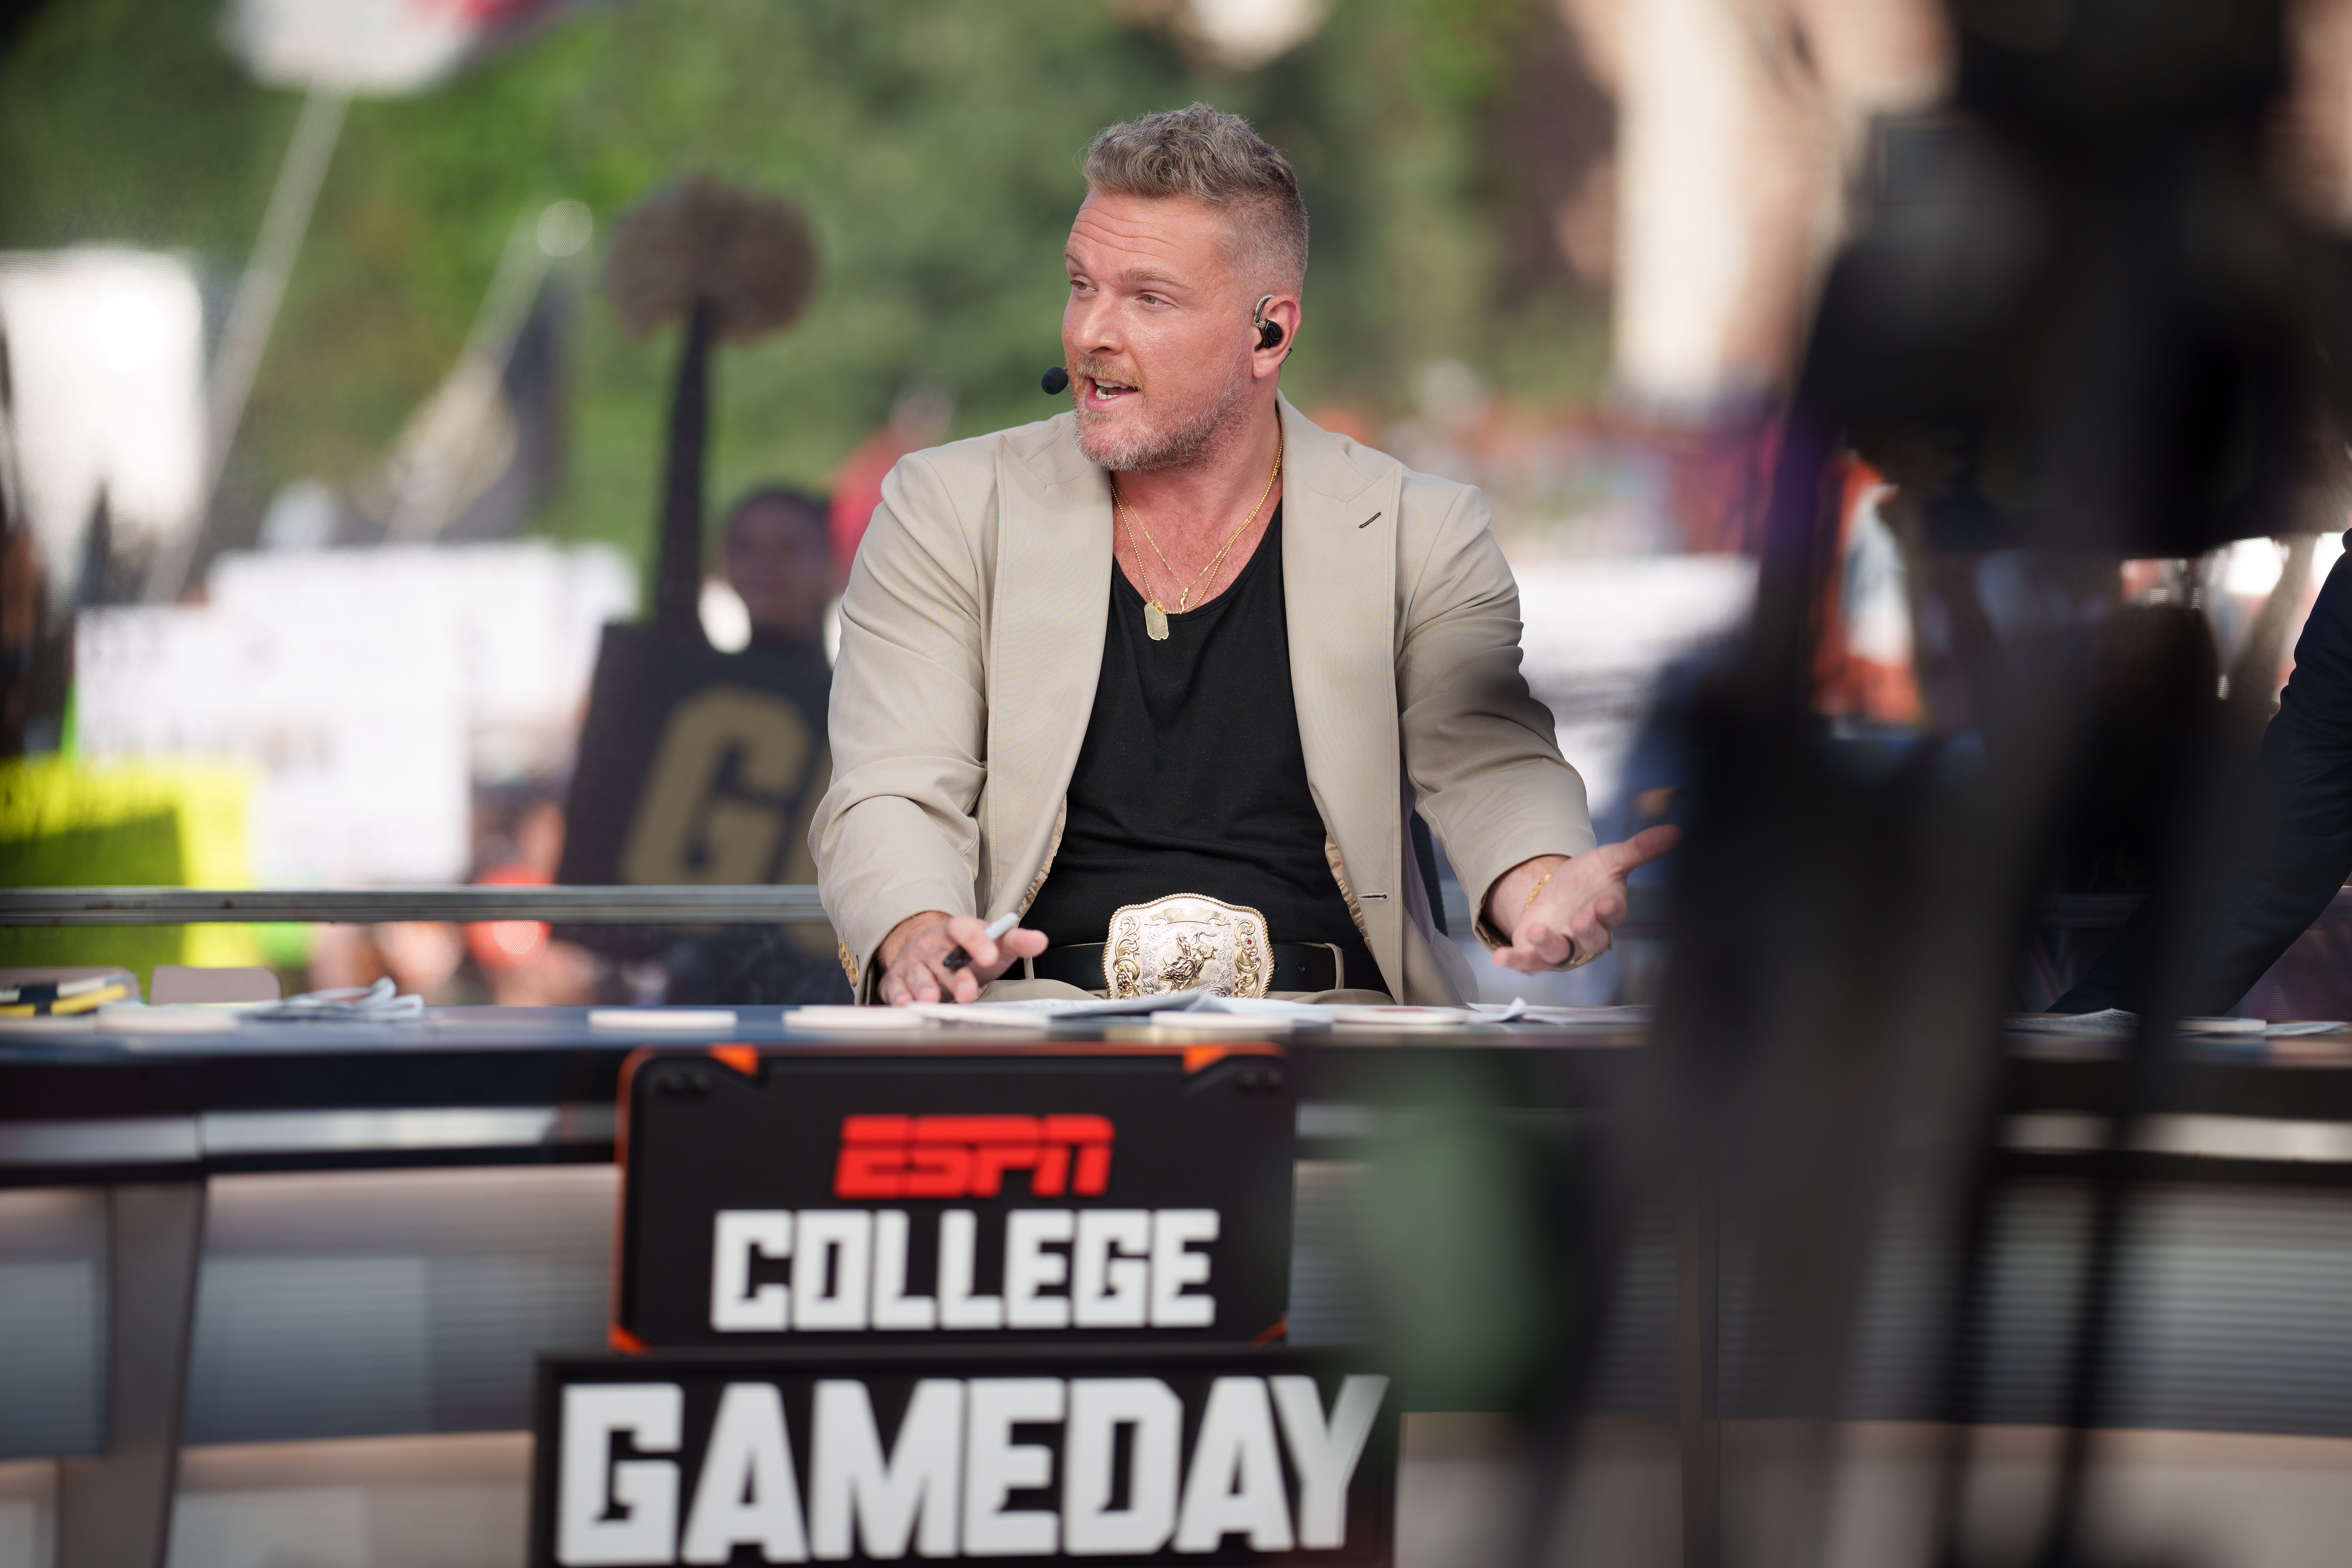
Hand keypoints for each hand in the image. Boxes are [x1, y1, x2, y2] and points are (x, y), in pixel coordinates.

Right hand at [875, 911, 1049, 1004]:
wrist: (931, 950)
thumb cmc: (966, 950)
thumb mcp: (994, 944)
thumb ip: (1016, 942)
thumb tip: (1040, 940)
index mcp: (956, 930)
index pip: (965, 929)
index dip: (976, 941)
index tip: (990, 955)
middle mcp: (932, 944)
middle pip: (942, 958)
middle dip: (954, 977)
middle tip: (968, 992)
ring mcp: (913, 961)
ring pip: (917, 973)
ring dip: (924, 987)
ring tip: (932, 1000)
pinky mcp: (897, 979)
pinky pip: (895, 987)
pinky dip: (899, 996)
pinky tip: (906, 1004)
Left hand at [1484, 825, 1680, 973]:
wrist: (1557, 894)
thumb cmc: (1588, 881)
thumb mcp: (1610, 860)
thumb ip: (1639, 849)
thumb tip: (1674, 832)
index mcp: (1607, 912)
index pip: (1613, 915)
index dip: (1610, 911)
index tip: (1606, 903)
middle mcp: (1586, 935)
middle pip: (1590, 940)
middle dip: (1585, 931)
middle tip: (1580, 919)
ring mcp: (1561, 946)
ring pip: (1558, 953)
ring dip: (1548, 944)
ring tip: (1537, 930)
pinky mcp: (1535, 953)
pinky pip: (1527, 961)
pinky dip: (1514, 960)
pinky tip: (1500, 957)